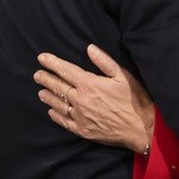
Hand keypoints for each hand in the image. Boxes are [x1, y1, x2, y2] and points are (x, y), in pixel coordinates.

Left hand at [36, 44, 154, 151]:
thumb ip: (104, 62)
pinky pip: (64, 122)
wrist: (142, 129)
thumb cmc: (135, 100)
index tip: (41, 58)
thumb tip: (89, 48)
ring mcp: (80, 116)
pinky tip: (51, 112)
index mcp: (89, 84)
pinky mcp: (83, 130)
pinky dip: (56, 116)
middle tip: (37, 75)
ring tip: (41, 92)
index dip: (52, 63)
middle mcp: (81, 100)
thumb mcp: (123, 76)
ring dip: (48, 97)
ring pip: (58, 104)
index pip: (65, 70)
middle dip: (45, 79)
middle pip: (58, 87)